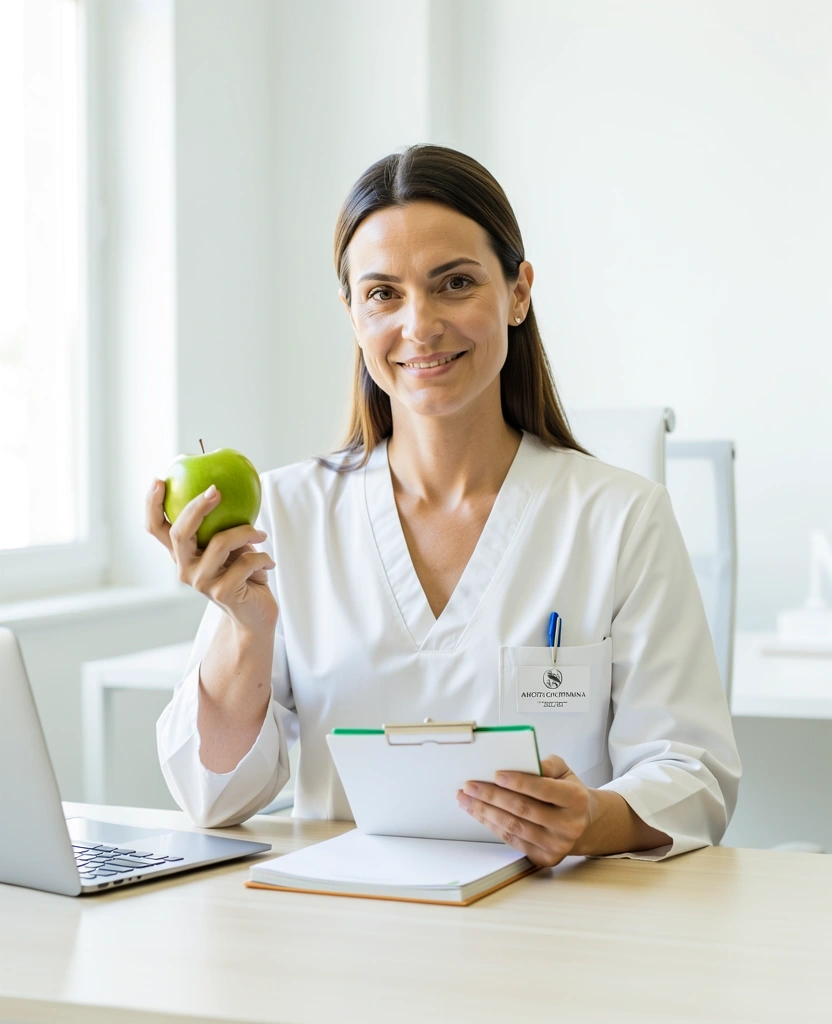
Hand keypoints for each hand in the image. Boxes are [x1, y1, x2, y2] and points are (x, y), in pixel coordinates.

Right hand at [145, 478, 277, 634]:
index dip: (151, 505)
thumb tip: (223, 485)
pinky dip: (263, 557)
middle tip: (216, 490)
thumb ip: (222, 523)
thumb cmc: (243, 573)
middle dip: (196, 507)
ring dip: (246, 532)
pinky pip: (245, 562)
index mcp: (182, 554)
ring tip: (261, 534)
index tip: (159, 480)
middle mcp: (184, 568)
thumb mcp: (231, 545)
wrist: (255, 613)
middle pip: (179, 533)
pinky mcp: (222, 592)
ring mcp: (201, 582)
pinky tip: (269, 562)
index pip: (156, 528)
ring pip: (219, 543)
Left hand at [457, 755, 592, 867]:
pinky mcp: (544, 858)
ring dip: (485, 812)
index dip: (519, 782)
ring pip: (514, 827)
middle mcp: (569, 825)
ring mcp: (557, 845)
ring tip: (467, 798)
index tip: (496, 774)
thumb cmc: (568, 793)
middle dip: (492, 796)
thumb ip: (547, 764)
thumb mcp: (564, 772)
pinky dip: (491, 825)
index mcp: (576, 800)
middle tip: (470, 785)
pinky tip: (478, 812)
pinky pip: (512, 840)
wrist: (583, 824)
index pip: (544, 789)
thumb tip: (522, 762)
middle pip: (524, 809)